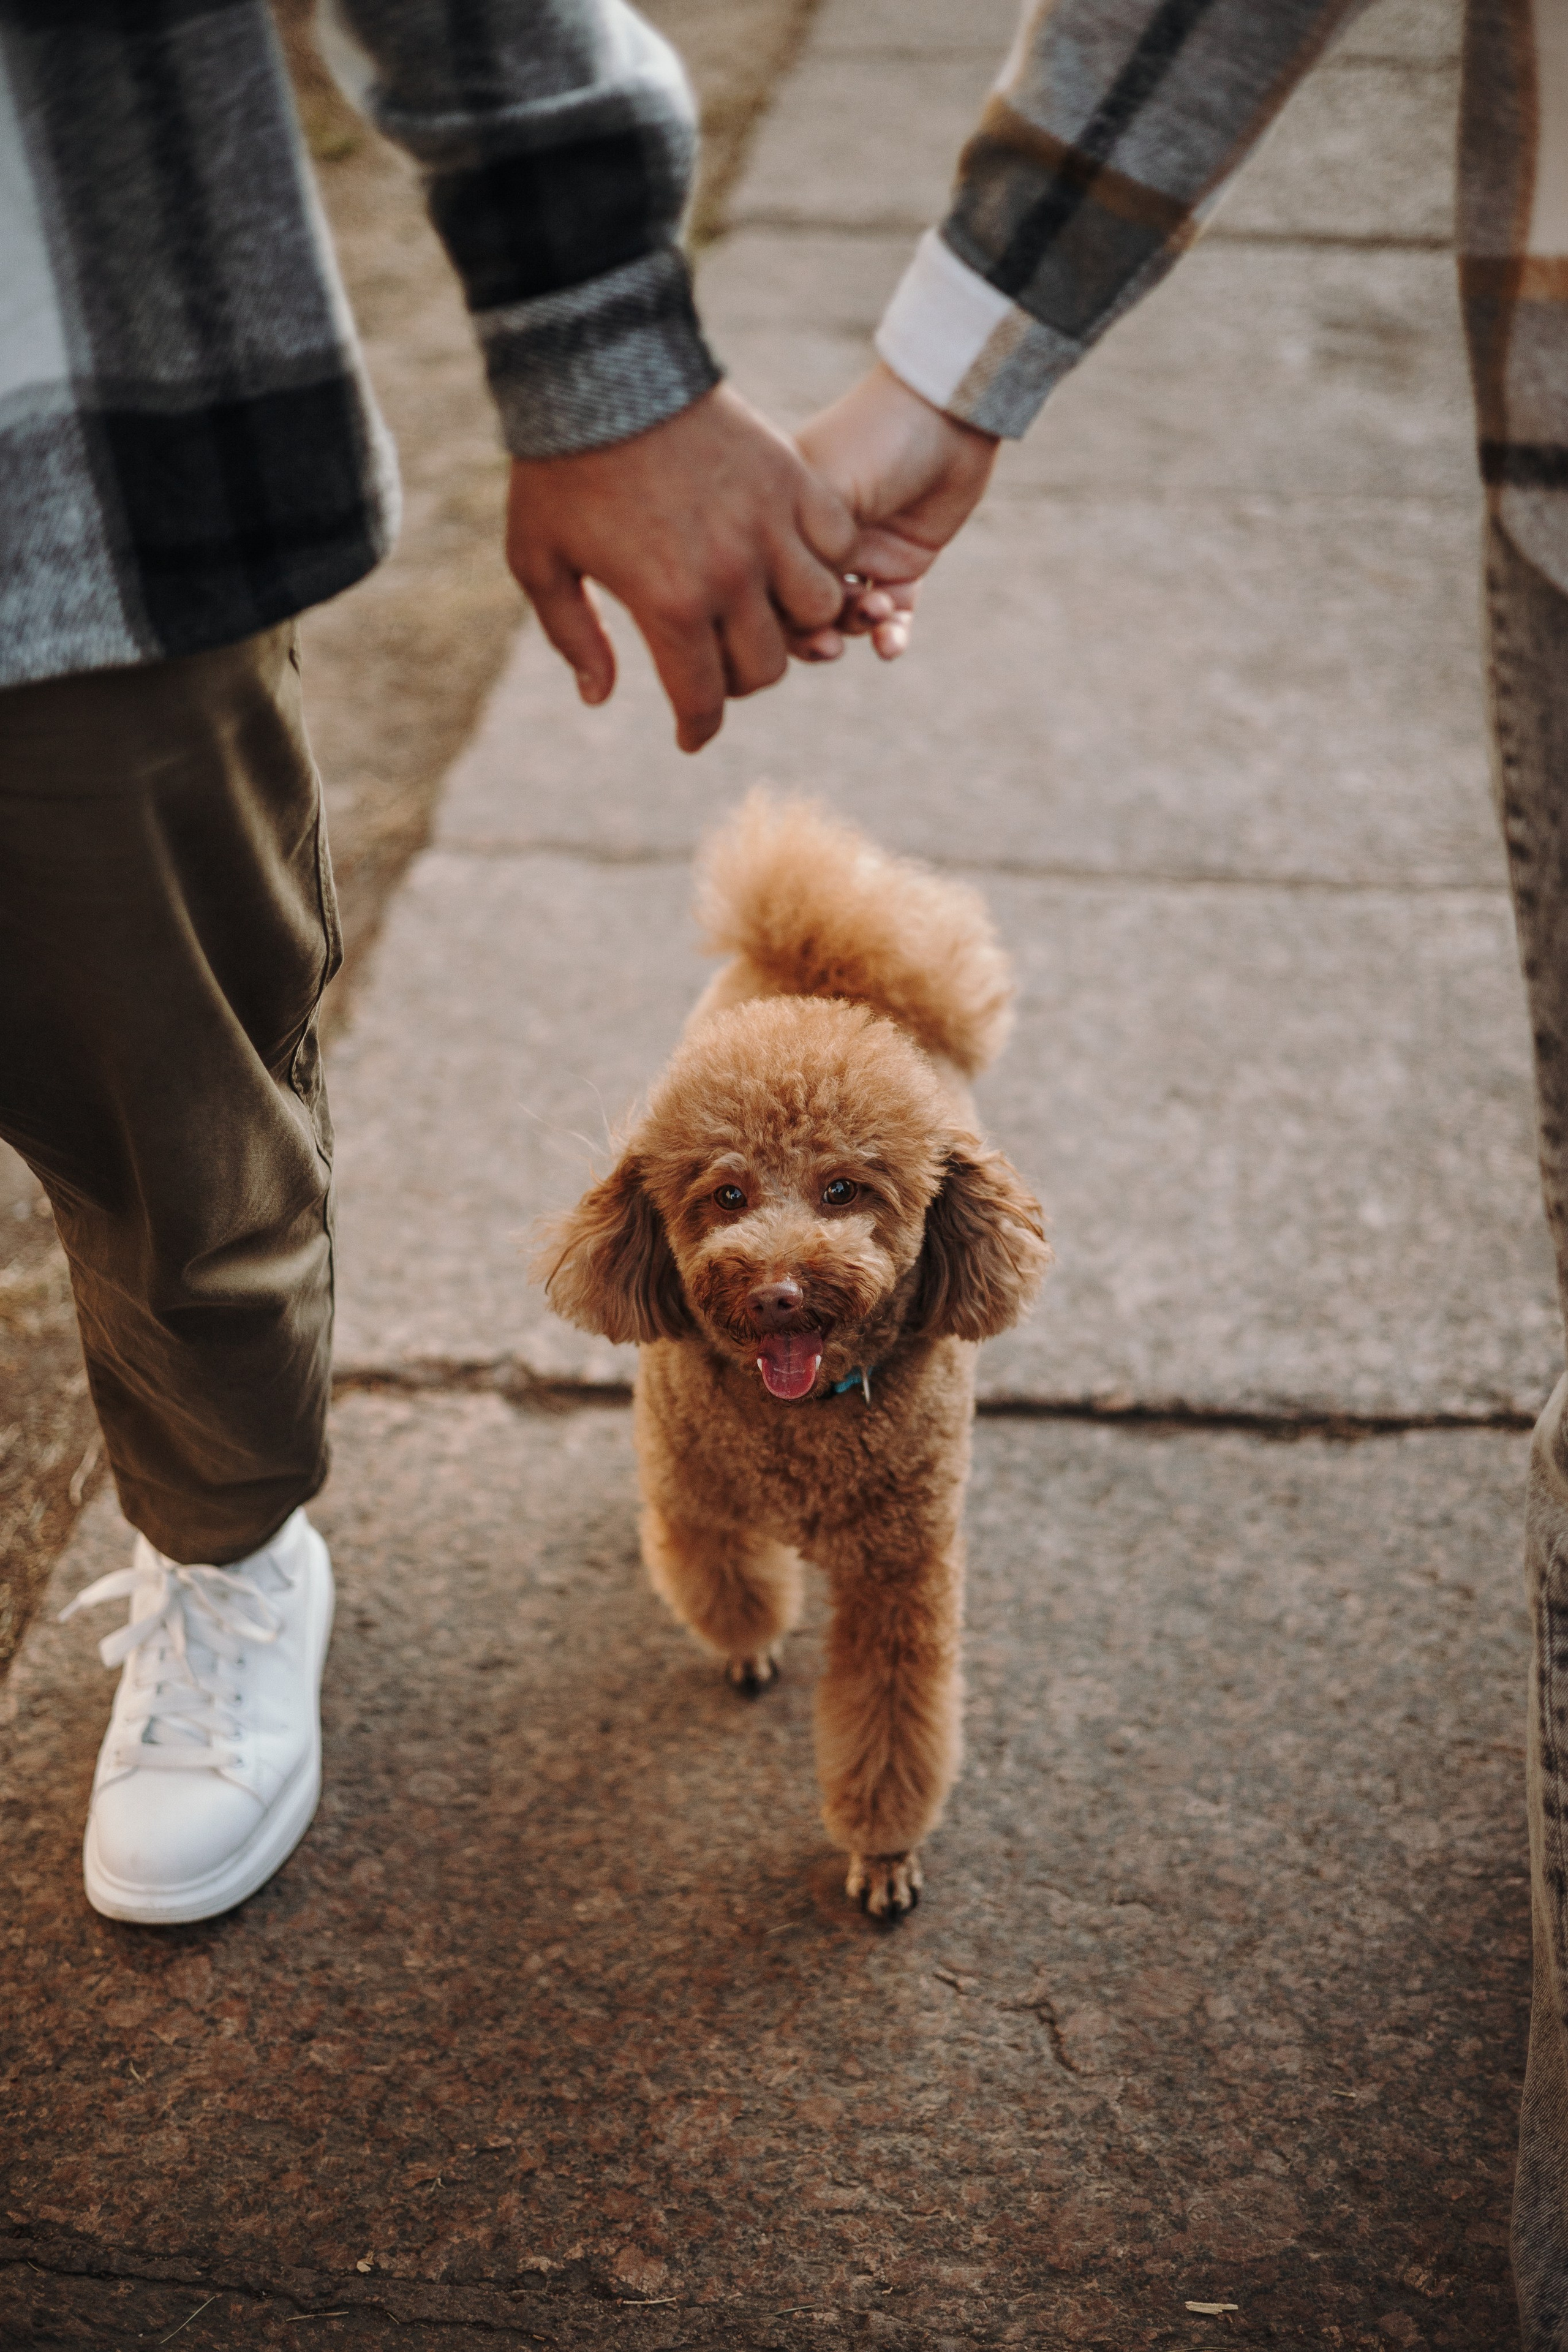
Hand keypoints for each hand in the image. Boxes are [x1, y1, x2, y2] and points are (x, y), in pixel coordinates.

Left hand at [507, 385, 854, 752]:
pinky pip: (837, 544)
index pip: (703, 698)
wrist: (602, 369)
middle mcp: (731, 574)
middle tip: (715, 665)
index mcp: (669, 603)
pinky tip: (793, 558)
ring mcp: (769, 526)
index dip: (696, 729)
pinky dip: (826, 561)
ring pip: (818, 611)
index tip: (689, 737)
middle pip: (767, 666)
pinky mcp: (792, 481)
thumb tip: (600, 698)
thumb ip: (573, 636)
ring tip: (764, 612)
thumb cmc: (561, 469)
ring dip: (794, 623)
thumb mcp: (538, 560)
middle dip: (740, 679)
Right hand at [791, 362, 999, 660]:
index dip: (778, 613)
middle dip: (814, 634)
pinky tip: (892, 645)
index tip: (795, 622)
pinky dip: (892, 635)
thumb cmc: (876, 440)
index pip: (769, 580)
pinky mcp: (904, 565)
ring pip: (847, 618)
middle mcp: (819, 541)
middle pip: (803, 608)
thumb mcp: (826, 491)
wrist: (949, 415)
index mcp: (786, 517)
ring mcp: (862, 555)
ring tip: (877, 613)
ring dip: (859, 628)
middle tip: (828, 646)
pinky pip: (893, 615)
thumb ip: (800, 548)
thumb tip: (779, 613)